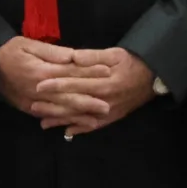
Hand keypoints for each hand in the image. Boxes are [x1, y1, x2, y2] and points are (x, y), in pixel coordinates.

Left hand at [36, 47, 155, 136]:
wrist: (154, 78)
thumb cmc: (133, 63)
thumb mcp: (115, 54)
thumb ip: (93, 56)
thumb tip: (72, 56)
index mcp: (103, 83)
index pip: (75, 84)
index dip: (56, 85)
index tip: (39, 85)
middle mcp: (104, 101)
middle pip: (74, 104)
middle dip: (52, 106)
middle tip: (32, 106)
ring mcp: (108, 112)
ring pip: (81, 118)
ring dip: (62, 121)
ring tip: (42, 122)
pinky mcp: (112, 118)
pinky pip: (94, 126)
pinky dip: (80, 130)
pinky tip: (66, 133)